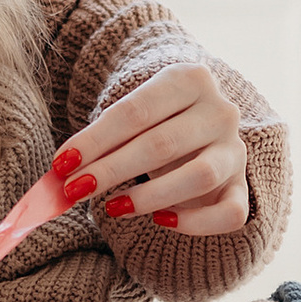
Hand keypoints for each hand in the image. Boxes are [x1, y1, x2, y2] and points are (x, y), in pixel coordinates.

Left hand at [58, 63, 248, 236]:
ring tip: (113, 207)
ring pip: (199, 176)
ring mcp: (235, 149)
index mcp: (190, 79)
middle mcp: (220, 111)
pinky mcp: (242, 186)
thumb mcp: (132, 115)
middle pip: (162, 143)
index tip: (61, 165)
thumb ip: (101, 140)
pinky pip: (231, 212)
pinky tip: (161, 220)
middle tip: (74, 190)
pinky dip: (196, 223)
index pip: (135, 111)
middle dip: (111, 170)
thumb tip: (58, 176)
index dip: (95, 140)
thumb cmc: (154, 118)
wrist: (198, 120)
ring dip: (149, 196)